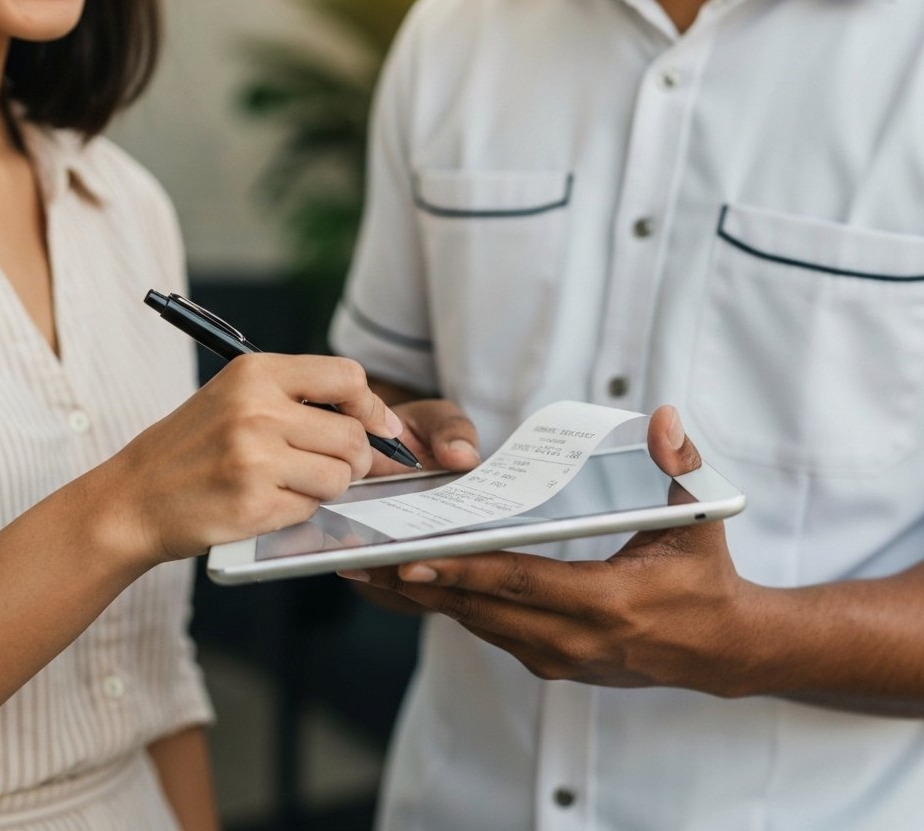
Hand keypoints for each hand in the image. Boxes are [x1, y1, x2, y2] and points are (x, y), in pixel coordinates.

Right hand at [99, 354, 403, 566]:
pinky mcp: (254, 504)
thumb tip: (379, 421)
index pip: (348, 378)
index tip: (379, 427)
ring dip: (328, 486)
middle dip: (355, 458)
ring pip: (340, 476)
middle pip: (353, 435)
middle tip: (332, 465)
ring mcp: (255, 459)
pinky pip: (312, 508)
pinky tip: (268, 501)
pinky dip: (300, 509)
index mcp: (255, 373)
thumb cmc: (192, 445)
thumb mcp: (237, 395)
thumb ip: (302, 397)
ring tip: (292, 482)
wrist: (133, 498)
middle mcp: (257, 410)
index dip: (372, 407)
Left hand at [352, 406, 759, 696]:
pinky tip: (412, 585)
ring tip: (370, 568)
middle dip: (416, 584)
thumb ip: (681, 465)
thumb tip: (664, 417)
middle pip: (480, 607)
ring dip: (422, 599)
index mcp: (606, 601)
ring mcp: (558, 658)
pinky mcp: (550, 662)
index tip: (409, 559)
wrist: (720, 652)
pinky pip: (488, 630)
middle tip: (360, 558)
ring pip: (476, 623)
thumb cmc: (704, 577)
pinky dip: (449, 607)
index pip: (519, 581)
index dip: (461, 571)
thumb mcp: (701, 518)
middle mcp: (573, 639)